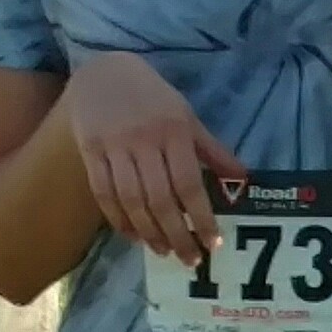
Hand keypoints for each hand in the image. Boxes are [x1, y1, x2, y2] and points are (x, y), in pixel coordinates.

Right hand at [66, 50, 244, 264]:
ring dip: (148, 232)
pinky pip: (103, 193)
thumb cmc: (154, 98)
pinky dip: (118, 219)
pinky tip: (133, 236)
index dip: (201, 217)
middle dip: (177, 234)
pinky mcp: (89, 152)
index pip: (189, 184)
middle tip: (190, 259)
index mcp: (174, 132)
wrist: (104, 72)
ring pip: (131, 201)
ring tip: (163, 252)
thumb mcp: (187, 117)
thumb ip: (212, 150)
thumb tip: (242, 180)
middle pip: (160, 199)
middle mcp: (144, 141)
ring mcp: (114, 147)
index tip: (212, 242)